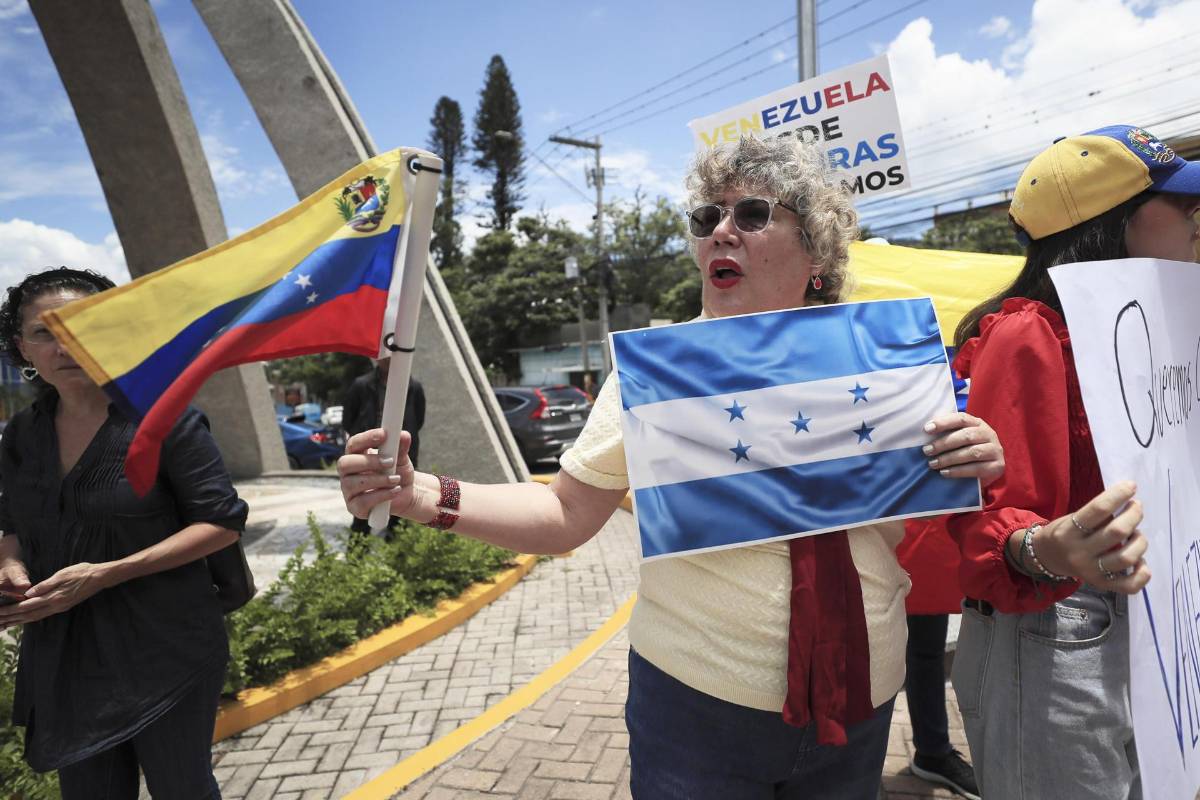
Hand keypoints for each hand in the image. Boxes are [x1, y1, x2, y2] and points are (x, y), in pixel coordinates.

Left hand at [0, 561, 111, 628]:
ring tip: (6, 623)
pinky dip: (30, 618)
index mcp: (54, 597)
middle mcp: (56, 606)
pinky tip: (25, 618)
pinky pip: (42, 615)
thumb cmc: (82, 572)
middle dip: (12, 618)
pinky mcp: (62, 607)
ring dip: (20, 621)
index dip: (12, 610)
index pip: (27, 606)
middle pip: (29, 615)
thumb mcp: (62, 574)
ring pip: (35, 617)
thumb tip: (28, 594)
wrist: (100, 577)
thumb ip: (45, 585)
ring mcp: (59, 608)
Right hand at [337, 428, 424, 521]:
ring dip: (379, 480)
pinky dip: (382, 495)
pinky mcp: (355, 507)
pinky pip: (362, 501)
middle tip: (390, 462)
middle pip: (344, 463)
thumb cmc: (397, 471)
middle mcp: (348, 472)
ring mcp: (349, 491)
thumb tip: (404, 435)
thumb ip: (400, 447)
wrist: (405, 494)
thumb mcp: (401, 458)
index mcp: (356, 455)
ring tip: (396, 479)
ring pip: (353, 483)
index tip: (384, 434)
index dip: (366, 438)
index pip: (353, 444)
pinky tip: (395, 491)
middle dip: (369, 462)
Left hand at [923, 412, 1004, 485]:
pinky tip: (945, 473)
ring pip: (972, 452)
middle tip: (927, 450)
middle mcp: (989, 434)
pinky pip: (976, 469)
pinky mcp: (997, 467)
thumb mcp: (960, 440)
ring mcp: (995, 450)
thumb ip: (948, 434)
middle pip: (966, 436)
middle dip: (944, 443)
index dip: (944, 422)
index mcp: (978, 423)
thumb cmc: (967, 451)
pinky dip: (958, 471)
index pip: (961, 418)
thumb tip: (925, 434)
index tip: (927, 429)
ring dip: (949, 458)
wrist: (988, 470)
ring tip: (933, 464)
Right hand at [1026, 481, 1150, 593]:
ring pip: (1127, 557)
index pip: (1098, 510)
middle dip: (1133, 515)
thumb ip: (1097, 516)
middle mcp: (1079, 553)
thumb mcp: (1072, 519)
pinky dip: (1142, 574)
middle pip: (1117, 532)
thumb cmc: (1064, 532)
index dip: (1118, 495)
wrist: (1047, 558)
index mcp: (1068, 532)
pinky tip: (1141, 561)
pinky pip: (1129, 585)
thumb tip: (1129, 506)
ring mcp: (1091, 572)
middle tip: (1136, 507)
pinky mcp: (1101, 585)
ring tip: (1137, 534)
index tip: (1131, 486)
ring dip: (1140, 541)